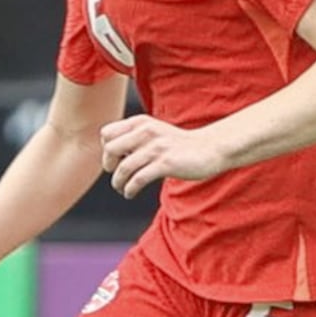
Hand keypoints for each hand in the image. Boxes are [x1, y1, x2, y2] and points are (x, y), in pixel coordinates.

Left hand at [99, 115, 228, 197]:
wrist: (209, 148)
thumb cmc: (178, 144)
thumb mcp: (153, 132)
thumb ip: (133, 138)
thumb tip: (109, 155)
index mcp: (140, 122)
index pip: (106, 133)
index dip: (106, 149)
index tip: (115, 160)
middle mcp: (146, 131)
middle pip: (110, 149)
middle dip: (108, 166)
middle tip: (117, 175)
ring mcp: (156, 147)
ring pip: (123, 168)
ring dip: (118, 183)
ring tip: (122, 189)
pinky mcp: (166, 164)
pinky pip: (138, 179)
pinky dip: (130, 189)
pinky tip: (130, 193)